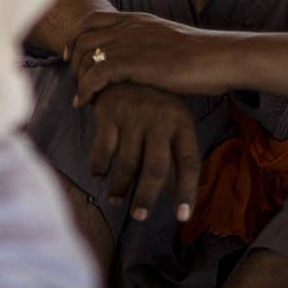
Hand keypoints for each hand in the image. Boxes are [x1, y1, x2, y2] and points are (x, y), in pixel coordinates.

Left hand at [69, 12, 238, 106]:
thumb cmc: (204, 57)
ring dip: (77, 77)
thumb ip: (152, 46)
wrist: (220, 57)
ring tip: (80, 95)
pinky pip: (95, 74)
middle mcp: (130, 27)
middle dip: (73, 60)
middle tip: (74, 81)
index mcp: (138, 19)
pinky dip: (85, 89)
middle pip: (83, 37)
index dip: (77, 37)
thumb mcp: (171, 43)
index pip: (93, 19)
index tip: (73, 57)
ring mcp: (131, 43)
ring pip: (86, 55)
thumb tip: (146, 60)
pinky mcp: (134, 63)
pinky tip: (84, 103)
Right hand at [86, 83, 201, 222]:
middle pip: (156, 168)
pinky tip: (99, 176)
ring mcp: (134, 114)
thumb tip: (177, 199)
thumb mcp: (171, 125)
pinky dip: (99, 168)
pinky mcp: (109, 113)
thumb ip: (174, 159)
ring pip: (127, 163)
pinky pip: (103, 151)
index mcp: (182, 122)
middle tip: (139, 217)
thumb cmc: (151, 107)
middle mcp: (161, 117)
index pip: (189, 162)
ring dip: (120, 187)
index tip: (182, 217)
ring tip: (117, 200)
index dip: (186, 191)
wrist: (120, 70)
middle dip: (147, 197)